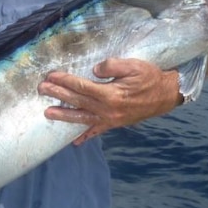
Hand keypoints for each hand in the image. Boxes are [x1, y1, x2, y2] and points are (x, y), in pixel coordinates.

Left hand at [38, 57, 180, 145]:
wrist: (166, 96)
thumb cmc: (150, 77)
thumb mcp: (134, 65)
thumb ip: (112, 66)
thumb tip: (94, 70)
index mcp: (111, 94)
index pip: (82, 87)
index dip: (65, 81)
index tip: (51, 76)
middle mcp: (108, 110)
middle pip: (78, 102)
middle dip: (58, 95)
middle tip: (41, 89)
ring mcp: (110, 120)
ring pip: (82, 118)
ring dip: (64, 115)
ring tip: (47, 113)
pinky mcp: (114, 124)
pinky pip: (97, 131)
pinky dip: (85, 136)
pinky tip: (75, 142)